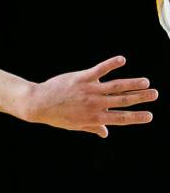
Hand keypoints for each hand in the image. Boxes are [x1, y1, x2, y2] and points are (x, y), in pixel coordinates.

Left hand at [24, 56, 156, 137]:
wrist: (38, 104)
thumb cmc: (56, 115)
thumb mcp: (74, 125)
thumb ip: (92, 127)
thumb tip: (105, 132)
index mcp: (94, 118)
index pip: (120, 119)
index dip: (136, 118)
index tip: (150, 116)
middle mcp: (94, 105)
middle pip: (122, 101)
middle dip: (140, 98)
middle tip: (155, 94)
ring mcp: (89, 91)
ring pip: (115, 86)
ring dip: (132, 83)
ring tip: (146, 82)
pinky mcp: (81, 78)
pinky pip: (99, 70)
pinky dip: (111, 64)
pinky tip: (122, 60)